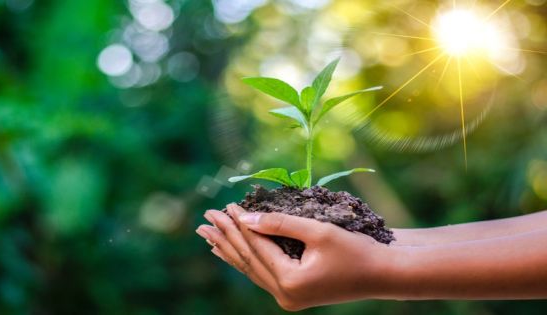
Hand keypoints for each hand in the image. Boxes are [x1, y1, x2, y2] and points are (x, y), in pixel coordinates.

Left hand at [196, 204, 400, 310]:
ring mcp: (288, 297)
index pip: (256, 248)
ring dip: (230, 250)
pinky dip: (246, 260)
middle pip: (248, 261)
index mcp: (290, 282)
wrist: (382, 274)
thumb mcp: (318, 232)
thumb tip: (246, 219)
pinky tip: (231, 252)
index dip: (239, 225)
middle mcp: (285, 295)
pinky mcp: (294, 293)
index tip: (223, 206)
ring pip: (252, 269)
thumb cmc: (356, 250)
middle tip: (205, 219)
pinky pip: (262, 274)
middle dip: (226, 238)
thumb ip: (280, 224)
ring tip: (208, 235)